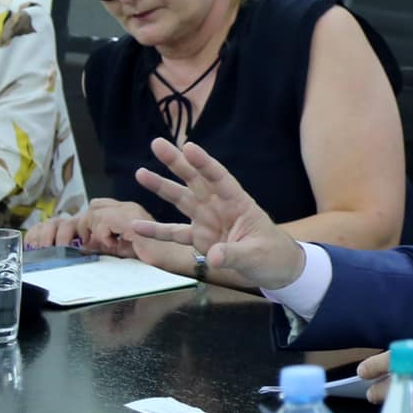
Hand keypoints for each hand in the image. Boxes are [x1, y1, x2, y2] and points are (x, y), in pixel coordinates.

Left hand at [25, 199, 153, 255]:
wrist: (174, 261)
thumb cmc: (152, 258)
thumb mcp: (121, 248)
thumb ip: (104, 242)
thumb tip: (84, 243)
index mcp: (127, 212)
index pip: (98, 206)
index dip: (88, 222)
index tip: (86, 239)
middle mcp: (129, 207)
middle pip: (94, 206)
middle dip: (86, 225)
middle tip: (90, 242)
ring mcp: (131, 211)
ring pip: (96, 211)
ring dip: (94, 231)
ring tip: (107, 244)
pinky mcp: (132, 220)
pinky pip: (105, 219)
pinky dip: (103, 234)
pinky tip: (114, 244)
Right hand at [130, 138, 303, 288]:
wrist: (275, 269)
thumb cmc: (272, 256)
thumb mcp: (256, 256)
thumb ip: (234, 254)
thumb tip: (212, 257)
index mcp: (239, 203)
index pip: (220, 178)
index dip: (205, 163)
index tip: (188, 147)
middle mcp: (219, 206)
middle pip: (195, 180)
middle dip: (177, 162)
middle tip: (157, 143)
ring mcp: (207, 221)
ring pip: (181, 199)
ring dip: (162, 187)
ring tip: (140, 172)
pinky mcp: (199, 238)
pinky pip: (175, 233)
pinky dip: (156, 231)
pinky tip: (137, 226)